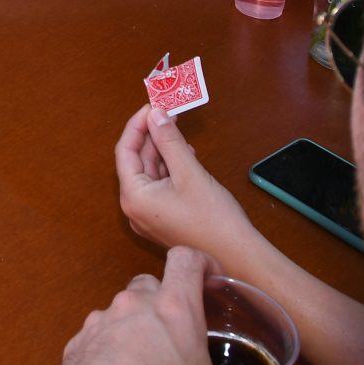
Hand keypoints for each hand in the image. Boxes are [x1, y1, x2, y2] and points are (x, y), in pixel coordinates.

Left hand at [61, 247, 212, 364]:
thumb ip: (211, 356)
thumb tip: (230, 362)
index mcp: (174, 309)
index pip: (186, 259)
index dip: (200, 264)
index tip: (209, 278)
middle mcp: (134, 305)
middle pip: (149, 285)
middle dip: (162, 303)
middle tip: (174, 336)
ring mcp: (100, 321)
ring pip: (121, 311)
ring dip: (133, 327)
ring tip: (145, 362)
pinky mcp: (77, 342)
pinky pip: (97, 335)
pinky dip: (108, 347)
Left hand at [115, 105, 256, 263]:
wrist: (238, 258)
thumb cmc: (214, 219)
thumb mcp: (189, 172)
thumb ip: (169, 141)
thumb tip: (155, 114)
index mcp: (134, 197)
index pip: (125, 151)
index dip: (138, 125)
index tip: (152, 106)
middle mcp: (135, 208)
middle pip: (137, 161)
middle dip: (152, 135)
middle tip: (167, 112)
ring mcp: (149, 216)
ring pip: (150, 173)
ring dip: (163, 150)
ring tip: (179, 130)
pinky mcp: (164, 220)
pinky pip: (160, 186)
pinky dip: (170, 168)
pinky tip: (185, 155)